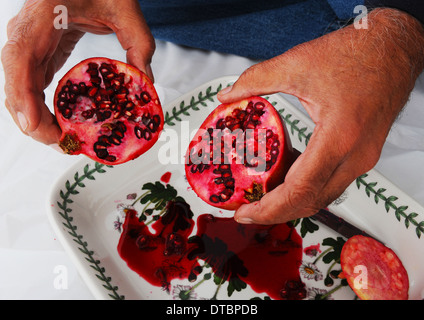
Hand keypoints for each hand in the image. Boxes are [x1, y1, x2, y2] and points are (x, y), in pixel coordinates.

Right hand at [1, 0, 154, 144]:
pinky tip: (61, 123)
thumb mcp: (127, 10)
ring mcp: (28, 43)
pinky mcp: (38, 53)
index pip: (21, 58)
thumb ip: (140, 45)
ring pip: (20, 87)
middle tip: (62, 144)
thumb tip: (146, 84)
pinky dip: (42, 107)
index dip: (22, 95)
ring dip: (36, 118)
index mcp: (44, 15)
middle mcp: (26, 30)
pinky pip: (32, 84)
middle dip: (32, 119)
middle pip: (16, 81)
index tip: (33, 125)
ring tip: (64, 140)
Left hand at [218, 8, 423, 223]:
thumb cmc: (357, 54)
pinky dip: (306, 187)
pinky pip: (332, 182)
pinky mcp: (363, 154)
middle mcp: (355, 155)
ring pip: (323, 196)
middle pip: (311, 201)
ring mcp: (363, 158)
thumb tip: (227, 95)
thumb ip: (256, 80)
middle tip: (247, 211)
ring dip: (292, 202)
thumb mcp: (296, 64)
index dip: (268, 208)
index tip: (244, 212)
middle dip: (276, 213)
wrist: (394, 48)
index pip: (300, 189)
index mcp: (339, 137)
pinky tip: (285, 178)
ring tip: (262, 198)